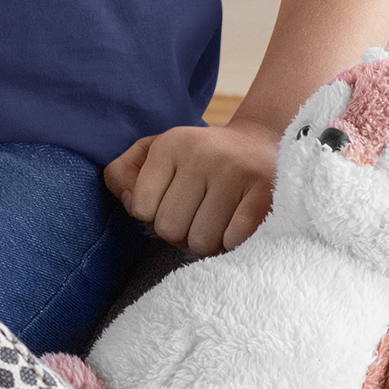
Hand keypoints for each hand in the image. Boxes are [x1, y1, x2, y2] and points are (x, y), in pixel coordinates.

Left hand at [104, 119, 278, 255]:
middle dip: (179, 235)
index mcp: (170, 144)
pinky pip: (233, 240)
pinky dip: (231, 243)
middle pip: (170, 229)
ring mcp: (235, 171)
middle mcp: (201, 154)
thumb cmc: (198, 158)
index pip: (141, 208)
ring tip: (215, 224)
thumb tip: (129, 203)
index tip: (170, 206)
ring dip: (207, 243)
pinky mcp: (264, 190)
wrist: (260, 144)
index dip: (153, 218)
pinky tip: (235, 227)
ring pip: (201, 242)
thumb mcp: (155, 153)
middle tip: (194, 220)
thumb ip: (124, 174)